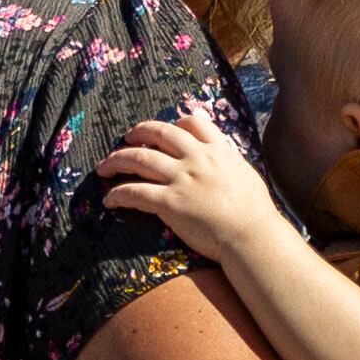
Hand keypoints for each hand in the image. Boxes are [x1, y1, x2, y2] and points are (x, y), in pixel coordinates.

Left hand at [98, 113, 277, 261]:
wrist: (252, 236)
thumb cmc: (256, 212)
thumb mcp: (246, 173)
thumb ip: (229, 162)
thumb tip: (223, 159)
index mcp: (217, 149)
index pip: (192, 123)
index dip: (174, 123)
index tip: (164, 130)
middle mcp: (196, 158)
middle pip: (159, 133)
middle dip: (138, 132)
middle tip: (126, 138)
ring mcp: (181, 178)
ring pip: (139, 159)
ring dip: (117, 160)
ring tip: (104, 167)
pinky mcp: (169, 202)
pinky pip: (135, 192)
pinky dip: (118, 194)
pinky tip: (109, 199)